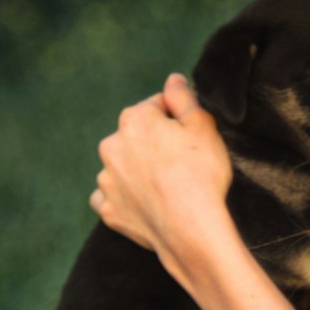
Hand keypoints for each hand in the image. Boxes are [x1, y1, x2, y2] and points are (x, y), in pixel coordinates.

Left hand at [90, 73, 233, 258]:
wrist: (190, 229)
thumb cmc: (201, 173)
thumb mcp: (202, 125)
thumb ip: (183, 97)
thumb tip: (173, 80)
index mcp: (134, 119)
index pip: (157, 106)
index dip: (178, 118)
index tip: (193, 136)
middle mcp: (111, 146)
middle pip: (136, 135)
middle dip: (155, 143)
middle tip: (185, 161)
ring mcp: (107, 180)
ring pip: (122, 166)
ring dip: (138, 170)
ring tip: (167, 186)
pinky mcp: (108, 210)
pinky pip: (112, 197)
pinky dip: (126, 197)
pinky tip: (146, 203)